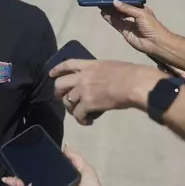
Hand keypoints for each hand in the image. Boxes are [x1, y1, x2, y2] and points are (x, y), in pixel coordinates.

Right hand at [2, 147, 115, 185]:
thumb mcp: (85, 168)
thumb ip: (74, 157)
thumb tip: (64, 146)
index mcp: (60, 181)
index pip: (43, 174)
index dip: (32, 168)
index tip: (23, 161)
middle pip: (32, 184)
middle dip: (19, 179)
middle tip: (11, 172)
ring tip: (14, 180)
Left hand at [49, 59, 164, 124]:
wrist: (133, 83)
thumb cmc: (130, 73)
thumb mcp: (111, 66)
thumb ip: (101, 71)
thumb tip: (102, 79)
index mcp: (90, 65)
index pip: (68, 64)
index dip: (57, 69)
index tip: (51, 74)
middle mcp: (83, 77)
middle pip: (60, 83)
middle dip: (58, 92)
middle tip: (62, 98)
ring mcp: (83, 90)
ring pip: (67, 100)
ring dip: (71, 108)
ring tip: (78, 113)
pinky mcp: (88, 104)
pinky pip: (78, 114)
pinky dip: (81, 120)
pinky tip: (87, 121)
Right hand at [100, 0, 169, 55]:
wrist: (155, 43)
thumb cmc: (152, 26)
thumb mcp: (141, 14)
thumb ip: (127, 8)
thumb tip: (115, 2)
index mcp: (140, 9)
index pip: (128, 2)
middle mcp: (134, 15)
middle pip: (121, 8)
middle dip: (112, 4)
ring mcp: (129, 24)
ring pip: (117, 16)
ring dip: (109, 11)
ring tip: (100, 5)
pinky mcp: (125, 31)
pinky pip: (115, 23)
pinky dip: (109, 19)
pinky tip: (103, 13)